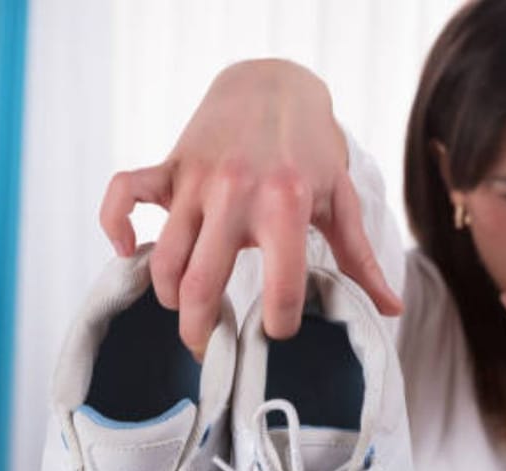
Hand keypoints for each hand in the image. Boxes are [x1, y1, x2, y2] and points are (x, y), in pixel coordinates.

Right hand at [99, 59, 401, 358]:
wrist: (274, 84)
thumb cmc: (311, 148)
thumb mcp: (340, 199)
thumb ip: (360, 259)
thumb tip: (390, 310)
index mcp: (285, 206)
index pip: (280, 289)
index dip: (278, 324)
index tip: (275, 332)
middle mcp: (235, 194)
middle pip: (201, 285)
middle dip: (201, 332)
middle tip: (209, 352)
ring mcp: (196, 181)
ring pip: (164, 258)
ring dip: (168, 297)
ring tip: (185, 312)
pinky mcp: (169, 167)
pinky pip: (122, 195)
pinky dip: (114, 225)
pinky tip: (126, 251)